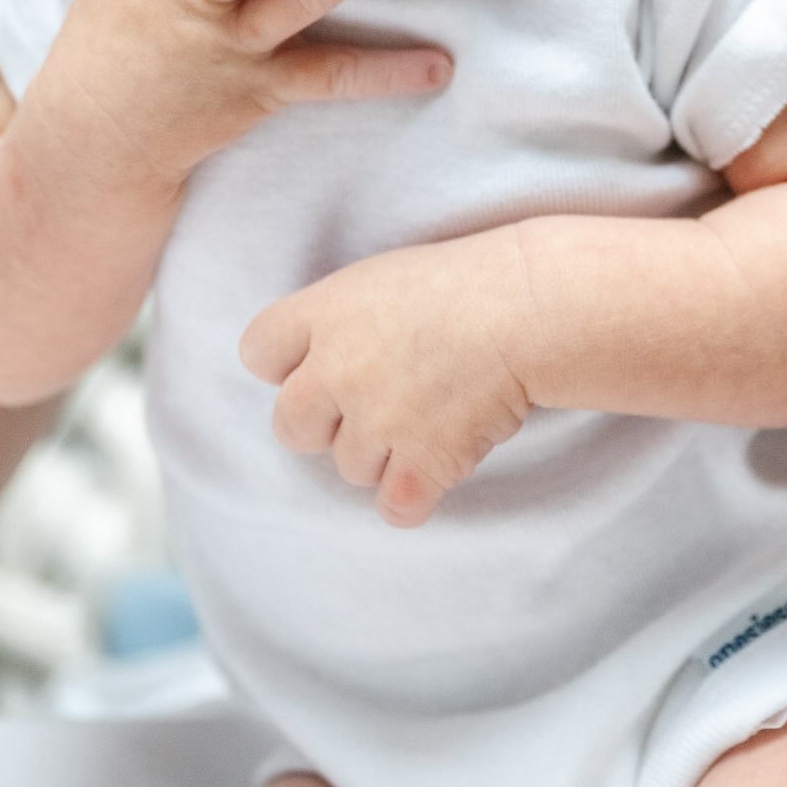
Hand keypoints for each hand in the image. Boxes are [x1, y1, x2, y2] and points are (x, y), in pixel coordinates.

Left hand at [239, 226, 530, 529]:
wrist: (528, 307)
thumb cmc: (464, 281)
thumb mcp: (381, 278)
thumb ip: (336, 321)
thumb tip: (316, 363)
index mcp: (323, 313)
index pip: (258, 351)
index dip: (287, 363)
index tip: (322, 362)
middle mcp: (336, 370)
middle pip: (290, 426)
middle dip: (324, 423)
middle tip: (372, 404)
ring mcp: (376, 421)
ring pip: (350, 467)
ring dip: (384, 453)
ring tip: (430, 413)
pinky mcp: (420, 464)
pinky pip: (393, 508)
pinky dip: (414, 495)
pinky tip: (440, 461)